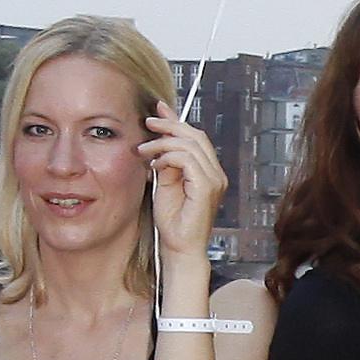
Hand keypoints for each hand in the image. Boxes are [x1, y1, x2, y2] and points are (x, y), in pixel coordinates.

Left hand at [144, 104, 225, 265]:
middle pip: (195, 135)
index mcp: (208, 172)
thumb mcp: (166, 183)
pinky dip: (167, 157)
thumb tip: (160, 140)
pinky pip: (187, 160)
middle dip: (170, 125)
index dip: (176, 121)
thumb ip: (167, 161)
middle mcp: (216, 174)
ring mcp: (214, 180)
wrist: (179, 248)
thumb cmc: (173, 222)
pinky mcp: (206, 187)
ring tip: (143, 150)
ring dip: (163, 143)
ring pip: (190, 144)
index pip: (196, 138)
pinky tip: (154, 165)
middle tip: (148, 122)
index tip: (158, 111)